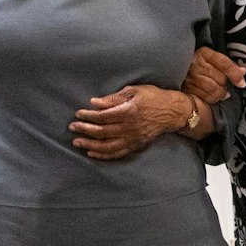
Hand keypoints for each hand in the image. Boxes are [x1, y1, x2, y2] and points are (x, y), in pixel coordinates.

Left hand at [70, 85, 189, 160]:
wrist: (173, 111)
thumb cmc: (153, 97)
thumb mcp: (134, 91)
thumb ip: (114, 98)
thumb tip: (94, 103)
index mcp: (128, 111)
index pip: (102, 116)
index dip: (87, 116)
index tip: (78, 114)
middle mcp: (130, 127)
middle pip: (102, 131)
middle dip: (84, 129)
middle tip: (72, 127)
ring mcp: (133, 138)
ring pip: (107, 146)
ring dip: (90, 145)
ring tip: (77, 142)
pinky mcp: (137, 145)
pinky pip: (117, 153)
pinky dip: (103, 155)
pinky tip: (92, 153)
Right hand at [184, 46, 245, 104]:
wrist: (179, 69)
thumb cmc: (202, 65)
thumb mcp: (214, 60)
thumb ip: (229, 65)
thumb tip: (243, 72)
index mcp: (204, 53)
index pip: (224, 63)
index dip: (235, 74)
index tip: (242, 83)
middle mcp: (195, 63)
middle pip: (220, 78)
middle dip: (226, 84)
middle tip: (226, 85)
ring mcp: (189, 76)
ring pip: (213, 89)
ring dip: (221, 93)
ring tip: (222, 93)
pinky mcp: (186, 88)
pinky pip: (204, 97)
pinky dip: (213, 99)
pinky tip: (214, 97)